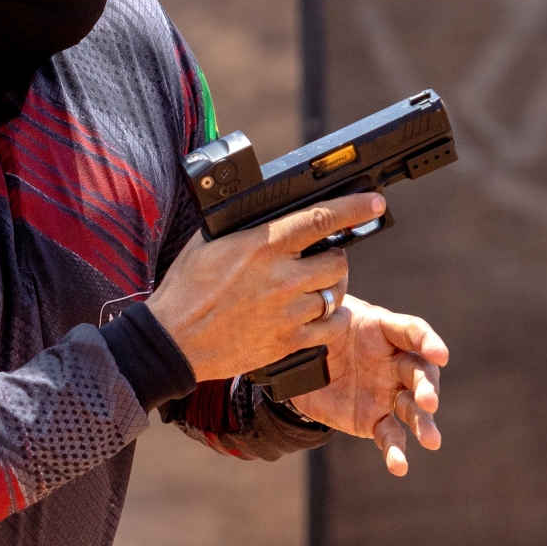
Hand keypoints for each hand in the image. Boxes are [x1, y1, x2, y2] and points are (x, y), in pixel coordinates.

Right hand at [147, 194, 381, 382]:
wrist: (173, 341)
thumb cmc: (186, 289)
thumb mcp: (207, 242)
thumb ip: (244, 227)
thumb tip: (268, 213)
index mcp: (261, 246)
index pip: (320, 219)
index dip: (353, 208)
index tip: (373, 203)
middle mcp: (281, 278)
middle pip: (336, 260)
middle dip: (332, 255)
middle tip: (317, 259)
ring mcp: (288, 312)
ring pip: (336, 292)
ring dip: (330, 287)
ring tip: (314, 287)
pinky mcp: (288, 342)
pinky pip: (332, 326)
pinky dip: (332, 318)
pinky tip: (320, 313)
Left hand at [288, 297, 444, 474]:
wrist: (303, 363)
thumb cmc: (319, 331)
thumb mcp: (320, 319)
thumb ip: (328, 317)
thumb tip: (327, 315)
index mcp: (384, 329)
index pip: (413, 332)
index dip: (428, 342)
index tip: (441, 355)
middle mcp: (394, 362)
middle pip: (419, 373)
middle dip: (427, 387)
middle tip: (429, 401)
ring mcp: (388, 393)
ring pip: (412, 408)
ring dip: (423, 423)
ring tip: (432, 440)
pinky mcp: (375, 420)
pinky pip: (389, 436)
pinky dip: (395, 452)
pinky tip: (399, 467)